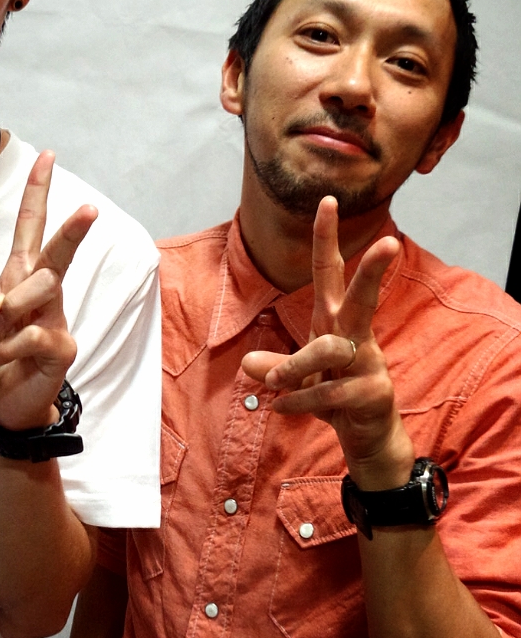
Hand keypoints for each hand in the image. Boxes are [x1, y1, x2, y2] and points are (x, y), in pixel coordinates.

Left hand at [0, 151, 97, 430]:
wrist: (2, 402)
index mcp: (18, 276)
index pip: (29, 227)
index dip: (36, 192)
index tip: (47, 156)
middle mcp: (41, 289)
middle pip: (56, 250)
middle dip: (72, 229)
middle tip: (89, 208)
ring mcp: (55, 316)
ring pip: (41, 287)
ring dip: (11, 310)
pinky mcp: (62, 345)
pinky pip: (34, 332)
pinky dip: (10, 345)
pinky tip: (3, 357)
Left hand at [241, 196, 413, 487]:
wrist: (365, 436)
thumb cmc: (332, 395)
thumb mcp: (296, 378)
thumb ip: (275, 367)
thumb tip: (248, 364)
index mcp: (334, 320)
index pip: (329, 271)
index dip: (326, 237)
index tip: (326, 200)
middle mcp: (354, 334)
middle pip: (362, 295)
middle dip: (374, 269)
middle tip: (390, 241)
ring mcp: (368, 362)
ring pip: (330, 349)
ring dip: (295, 366)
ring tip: (273, 385)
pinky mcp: (373, 391)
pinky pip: (330, 391)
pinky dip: (299, 401)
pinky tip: (282, 409)